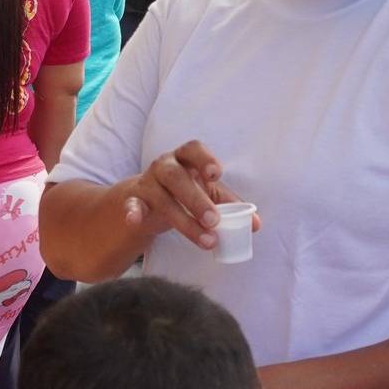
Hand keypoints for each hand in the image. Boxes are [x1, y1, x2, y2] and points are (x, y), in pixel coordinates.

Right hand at [119, 141, 249, 249]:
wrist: (145, 202)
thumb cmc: (183, 193)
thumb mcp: (208, 194)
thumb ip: (230, 206)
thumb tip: (256, 225)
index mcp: (184, 158)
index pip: (193, 149)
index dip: (205, 158)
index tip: (217, 174)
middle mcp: (163, 166)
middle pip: (176, 177)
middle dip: (196, 199)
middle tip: (214, 221)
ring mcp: (147, 183)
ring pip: (161, 198)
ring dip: (183, 220)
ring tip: (205, 240)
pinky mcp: (133, 201)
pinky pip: (132, 205)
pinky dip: (132, 212)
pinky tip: (136, 221)